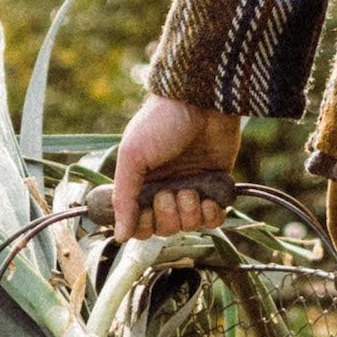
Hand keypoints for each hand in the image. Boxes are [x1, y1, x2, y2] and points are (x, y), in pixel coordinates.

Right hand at [111, 94, 243, 241]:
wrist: (202, 101)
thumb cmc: (162, 122)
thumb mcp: (133, 155)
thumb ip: (124, 197)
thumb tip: (120, 236)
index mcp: (142, 184)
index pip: (139, 224)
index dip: (143, 225)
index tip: (146, 211)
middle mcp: (166, 189)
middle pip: (165, 228)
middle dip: (168, 216)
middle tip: (169, 193)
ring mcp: (192, 188)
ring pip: (189, 225)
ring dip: (189, 212)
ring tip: (191, 189)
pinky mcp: (216, 186)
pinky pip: (214, 218)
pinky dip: (211, 214)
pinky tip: (208, 199)